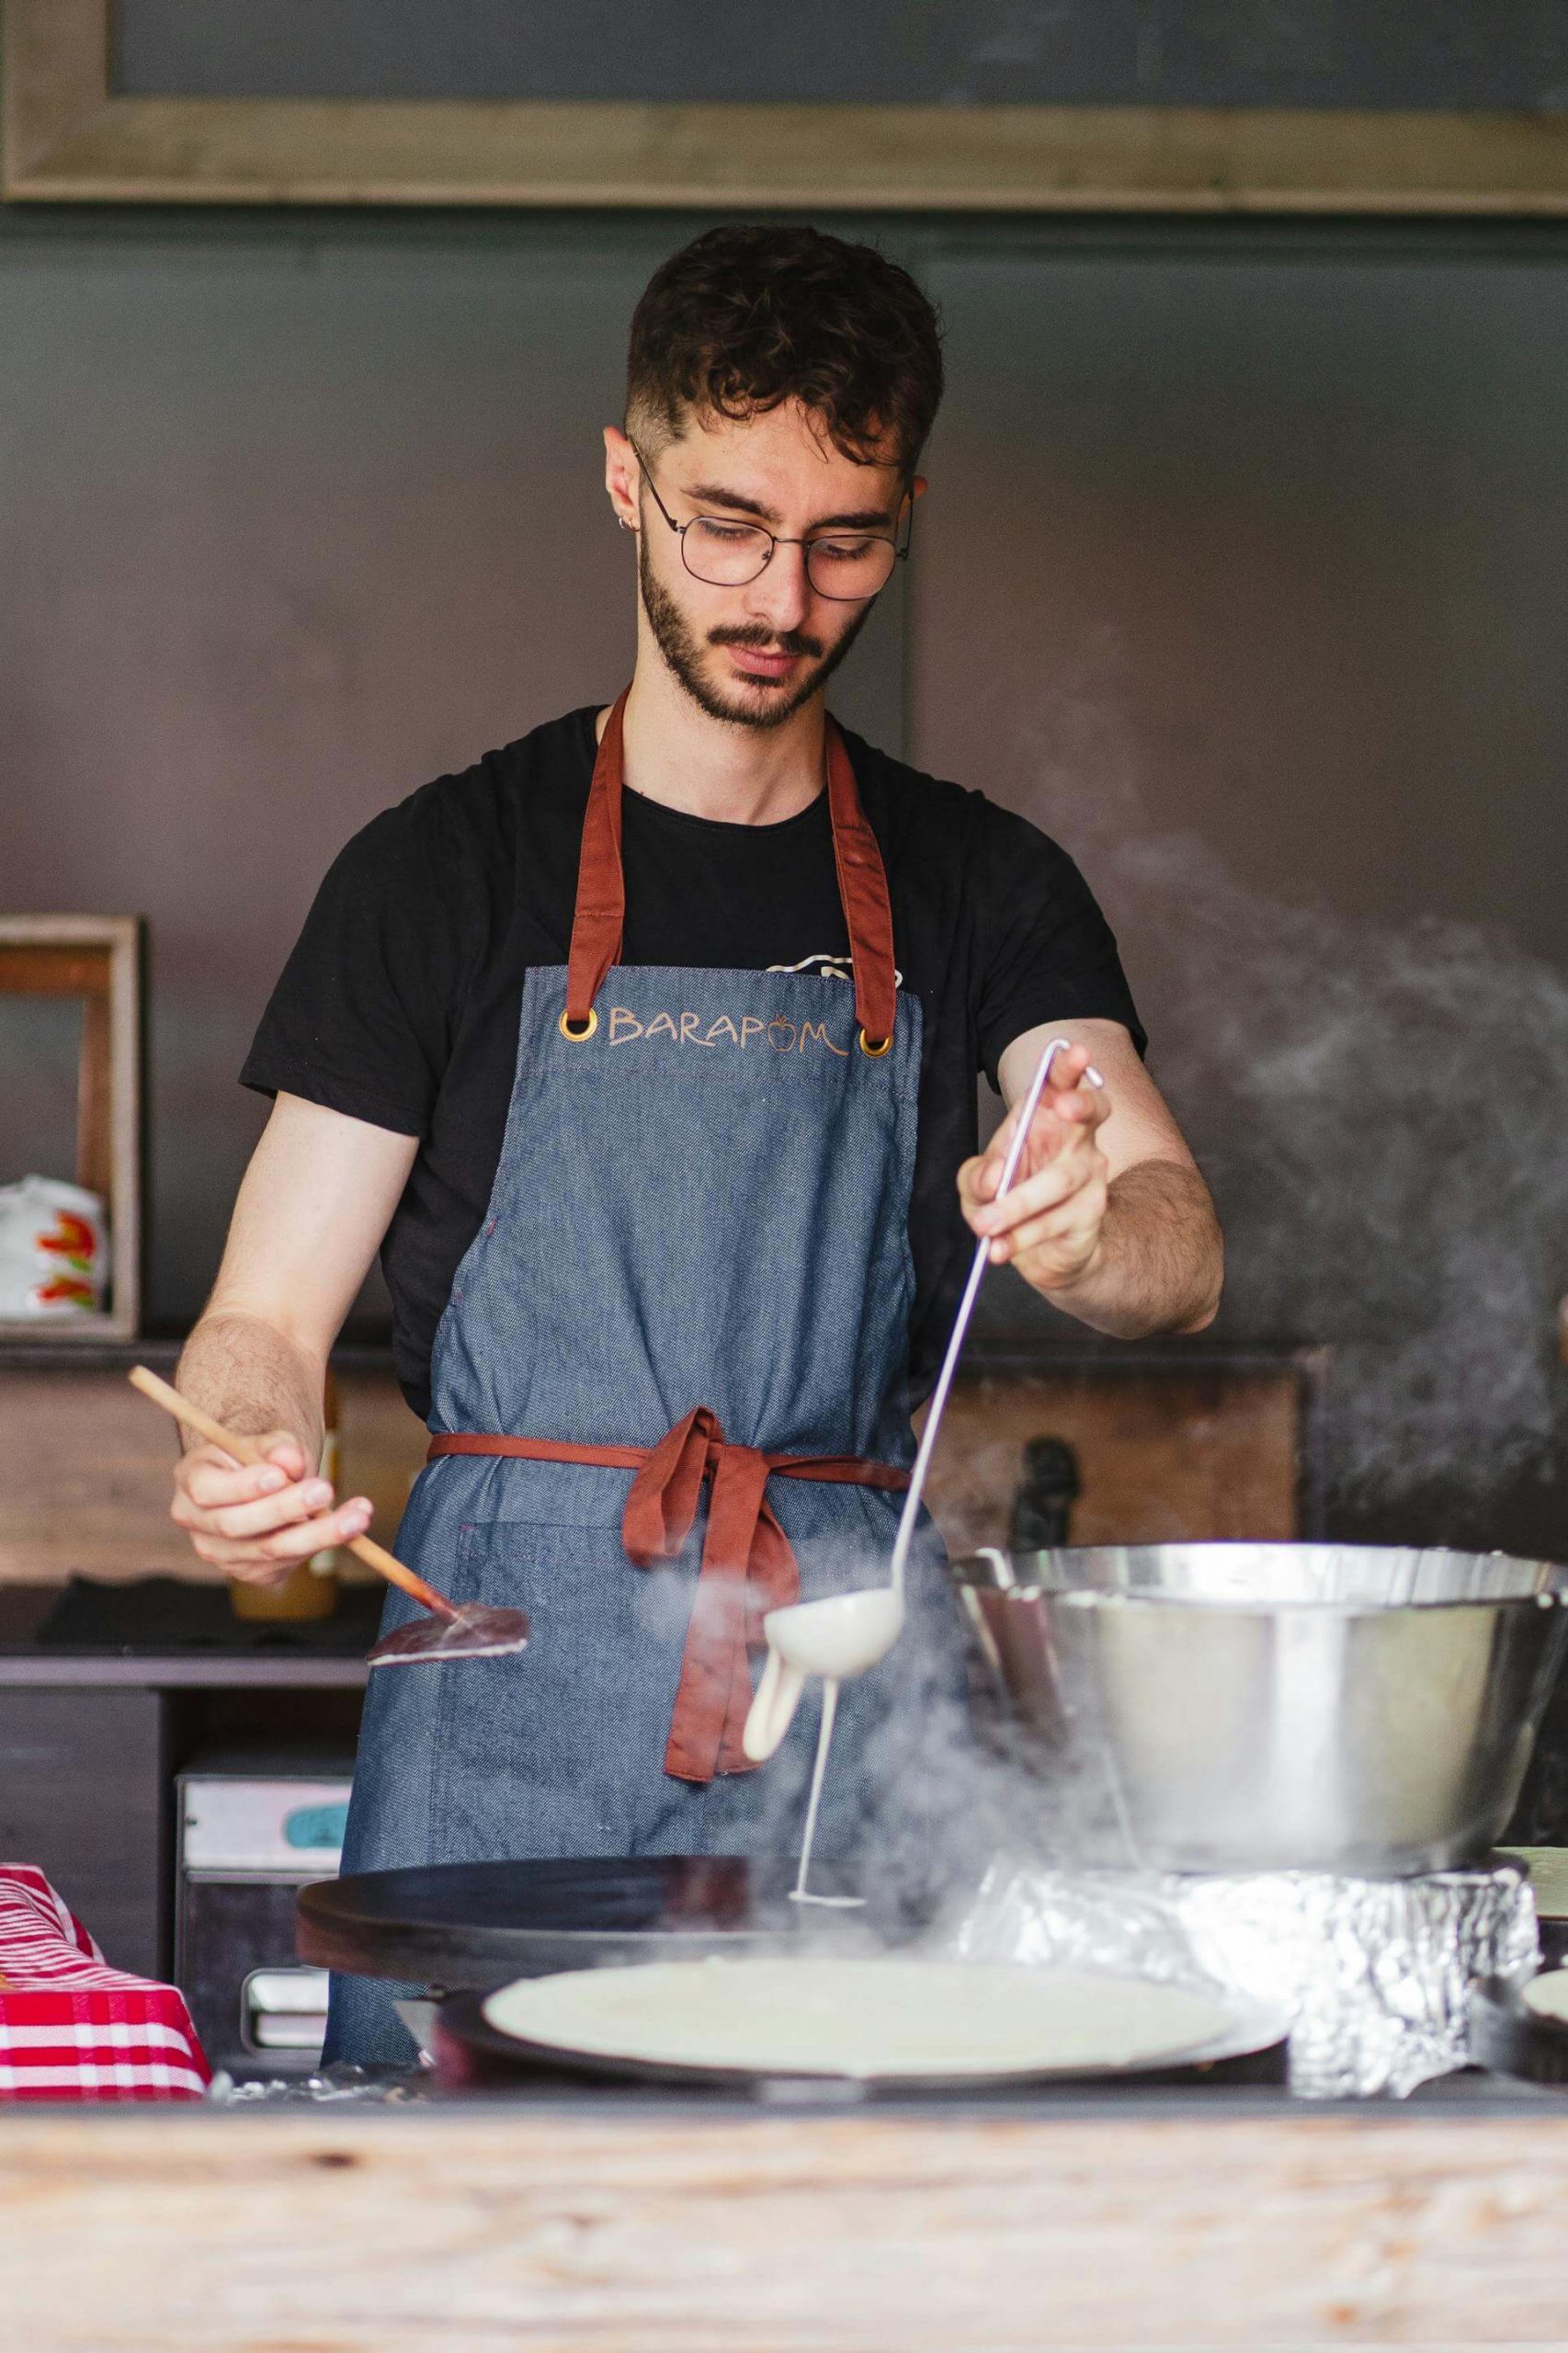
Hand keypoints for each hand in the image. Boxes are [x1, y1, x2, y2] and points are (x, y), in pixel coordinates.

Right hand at [170, 1434, 372, 1585]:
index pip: (208, 1490)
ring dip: (318, 1533)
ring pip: (269, 1550)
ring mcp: (222, 1555)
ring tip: (357, 1515)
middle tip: (325, 1491)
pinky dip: (319, 1545)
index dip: (242, 1486)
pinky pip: (286, 1563)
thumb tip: (292, 1462)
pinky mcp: (251, 1572)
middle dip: (285, 1508)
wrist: (263, 1484)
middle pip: (238, 1525)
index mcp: (193, 1481)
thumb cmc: (260, 1458)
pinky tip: (349, 1526)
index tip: (279, 1476)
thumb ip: (278, 1447)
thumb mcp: (267, 1442)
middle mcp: (198, 1524)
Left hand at [957, 1042, 1111, 1292]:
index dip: (1069, 1067)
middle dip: (1080, 1104)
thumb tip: (994, 1179)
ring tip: (985, 1226)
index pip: (1061, 1082)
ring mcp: (1090, 1174)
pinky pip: (1057, 1221)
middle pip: (1091, 1112)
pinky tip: (1000, 1248)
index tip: (1074, 1052)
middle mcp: (1076, 1138)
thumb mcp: (978, 1184)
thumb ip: (977, 1176)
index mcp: (1045, 1116)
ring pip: (1059, 1181)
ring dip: (1017, 1205)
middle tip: (1064, 1105)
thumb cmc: (1010, 1197)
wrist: (1043, 1252)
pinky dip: (1023, 1236)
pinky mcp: (1092, 1212)